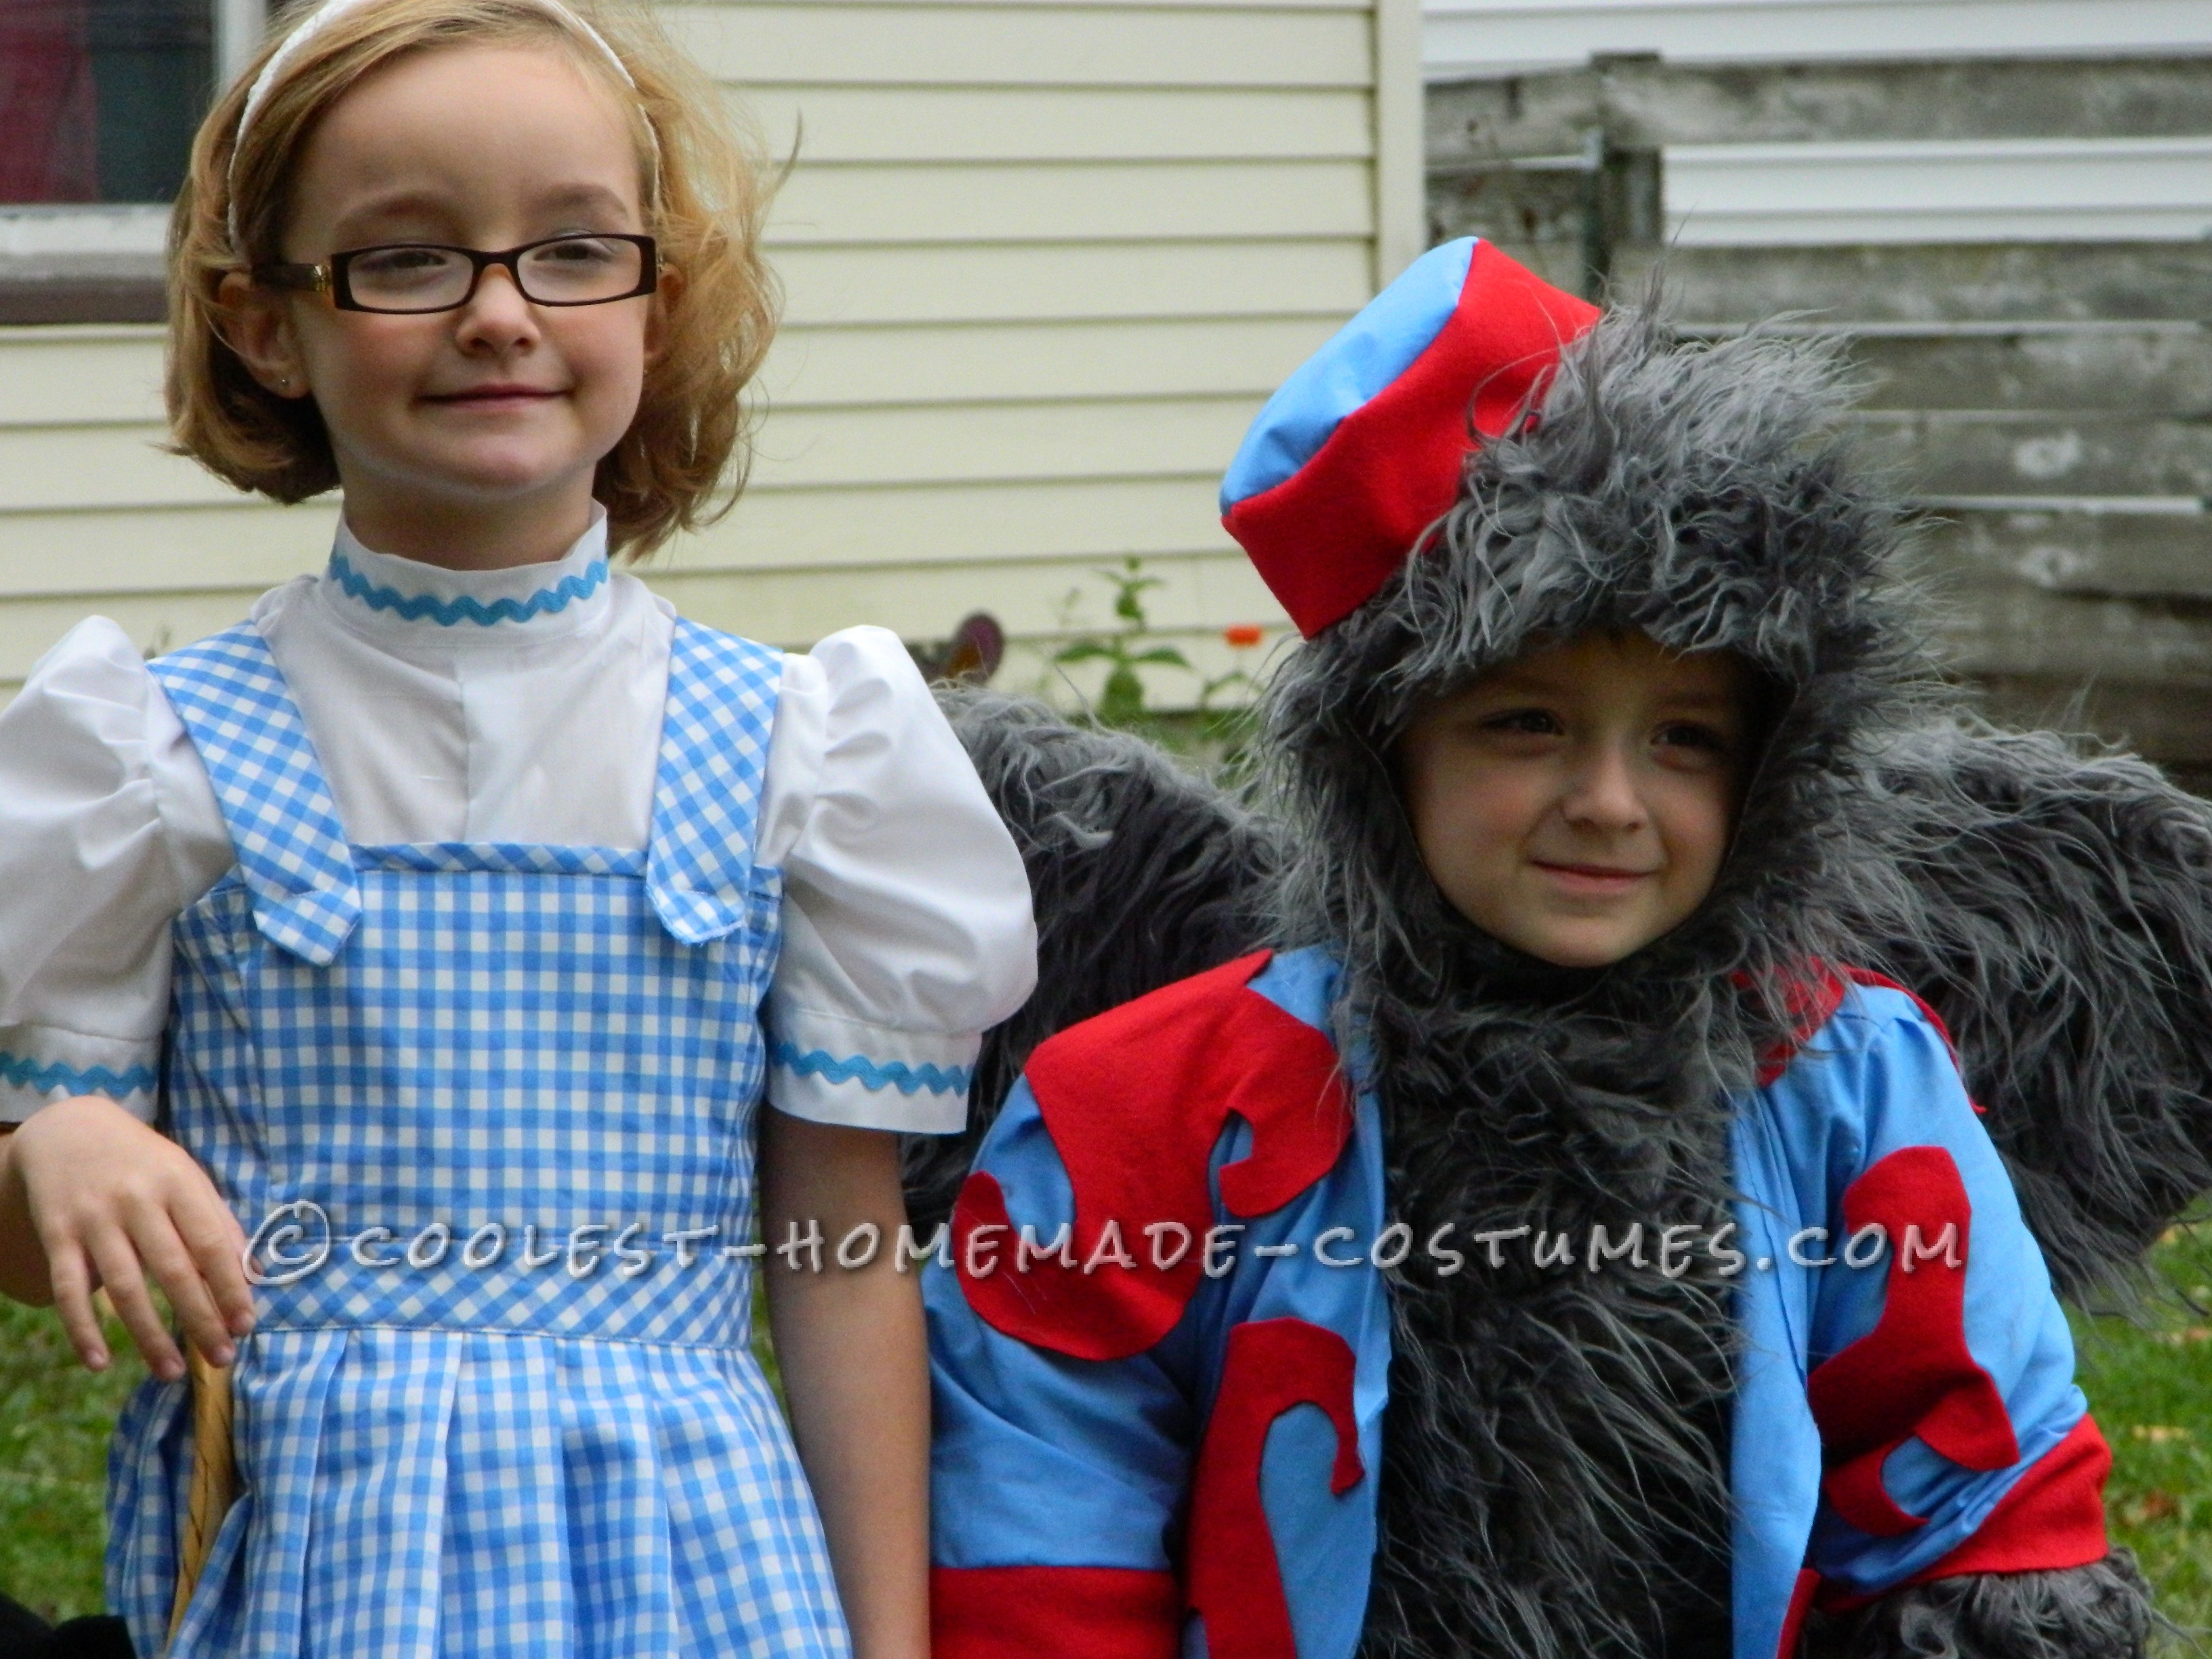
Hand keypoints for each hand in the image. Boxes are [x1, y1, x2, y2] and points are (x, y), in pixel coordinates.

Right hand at [0, 1097, 253, 1380]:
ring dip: (148, 1335)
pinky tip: (99, 1363)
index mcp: (179, 1183)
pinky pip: (70, 1289)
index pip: (211, 1243)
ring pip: (124, 1287)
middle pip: (172, 1270)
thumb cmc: (143, 1162)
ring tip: (170, 1371)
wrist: (68, 1129)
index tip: (247, 1324)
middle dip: (199, 1319)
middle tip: (221, 1358)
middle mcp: (137, 1201)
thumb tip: (253, 1275)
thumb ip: (218, 1222)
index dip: (231, 1286)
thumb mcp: (187, 1177)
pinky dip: (82, 1329)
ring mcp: (94, 1219)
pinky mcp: (57, 1236)